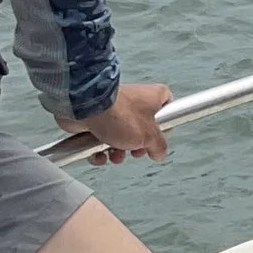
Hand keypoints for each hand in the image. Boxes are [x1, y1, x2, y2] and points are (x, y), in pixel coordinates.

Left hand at [59, 82, 174, 161]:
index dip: (165, 121)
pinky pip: (101, 139)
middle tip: (135, 150)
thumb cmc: (119, 113)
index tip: (162, 134)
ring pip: (120, 137)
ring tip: (114, 154)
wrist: (85, 108)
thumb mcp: (149, 136)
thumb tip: (160, 152)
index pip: (167, 105)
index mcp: (152, 97)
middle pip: (142, 128)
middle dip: (137, 146)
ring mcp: (114, 110)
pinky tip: (99, 153)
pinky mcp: (96, 118)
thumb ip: (159, 146)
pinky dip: (99, 150)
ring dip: (117, 152)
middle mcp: (133, 101)